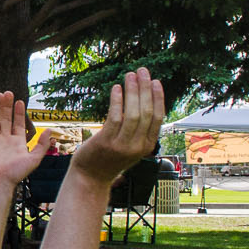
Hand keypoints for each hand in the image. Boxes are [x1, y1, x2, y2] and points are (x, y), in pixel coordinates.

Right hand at [0, 91, 54, 187]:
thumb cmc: (15, 174)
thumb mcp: (34, 160)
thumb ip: (42, 145)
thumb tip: (50, 131)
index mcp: (17, 143)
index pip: (18, 123)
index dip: (19, 112)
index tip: (20, 101)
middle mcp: (4, 140)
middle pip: (5, 118)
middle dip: (7, 106)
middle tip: (8, 93)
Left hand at [71, 68, 164, 187]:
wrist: (90, 177)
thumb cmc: (109, 158)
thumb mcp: (130, 147)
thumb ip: (138, 130)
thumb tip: (142, 103)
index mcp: (147, 146)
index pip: (158, 118)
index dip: (158, 98)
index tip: (155, 81)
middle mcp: (138, 146)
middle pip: (147, 112)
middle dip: (146, 89)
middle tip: (142, 71)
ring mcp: (122, 145)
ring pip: (133, 113)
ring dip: (132, 91)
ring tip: (130, 75)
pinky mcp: (107, 142)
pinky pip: (115, 117)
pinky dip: (117, 101)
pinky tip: (116, 88)